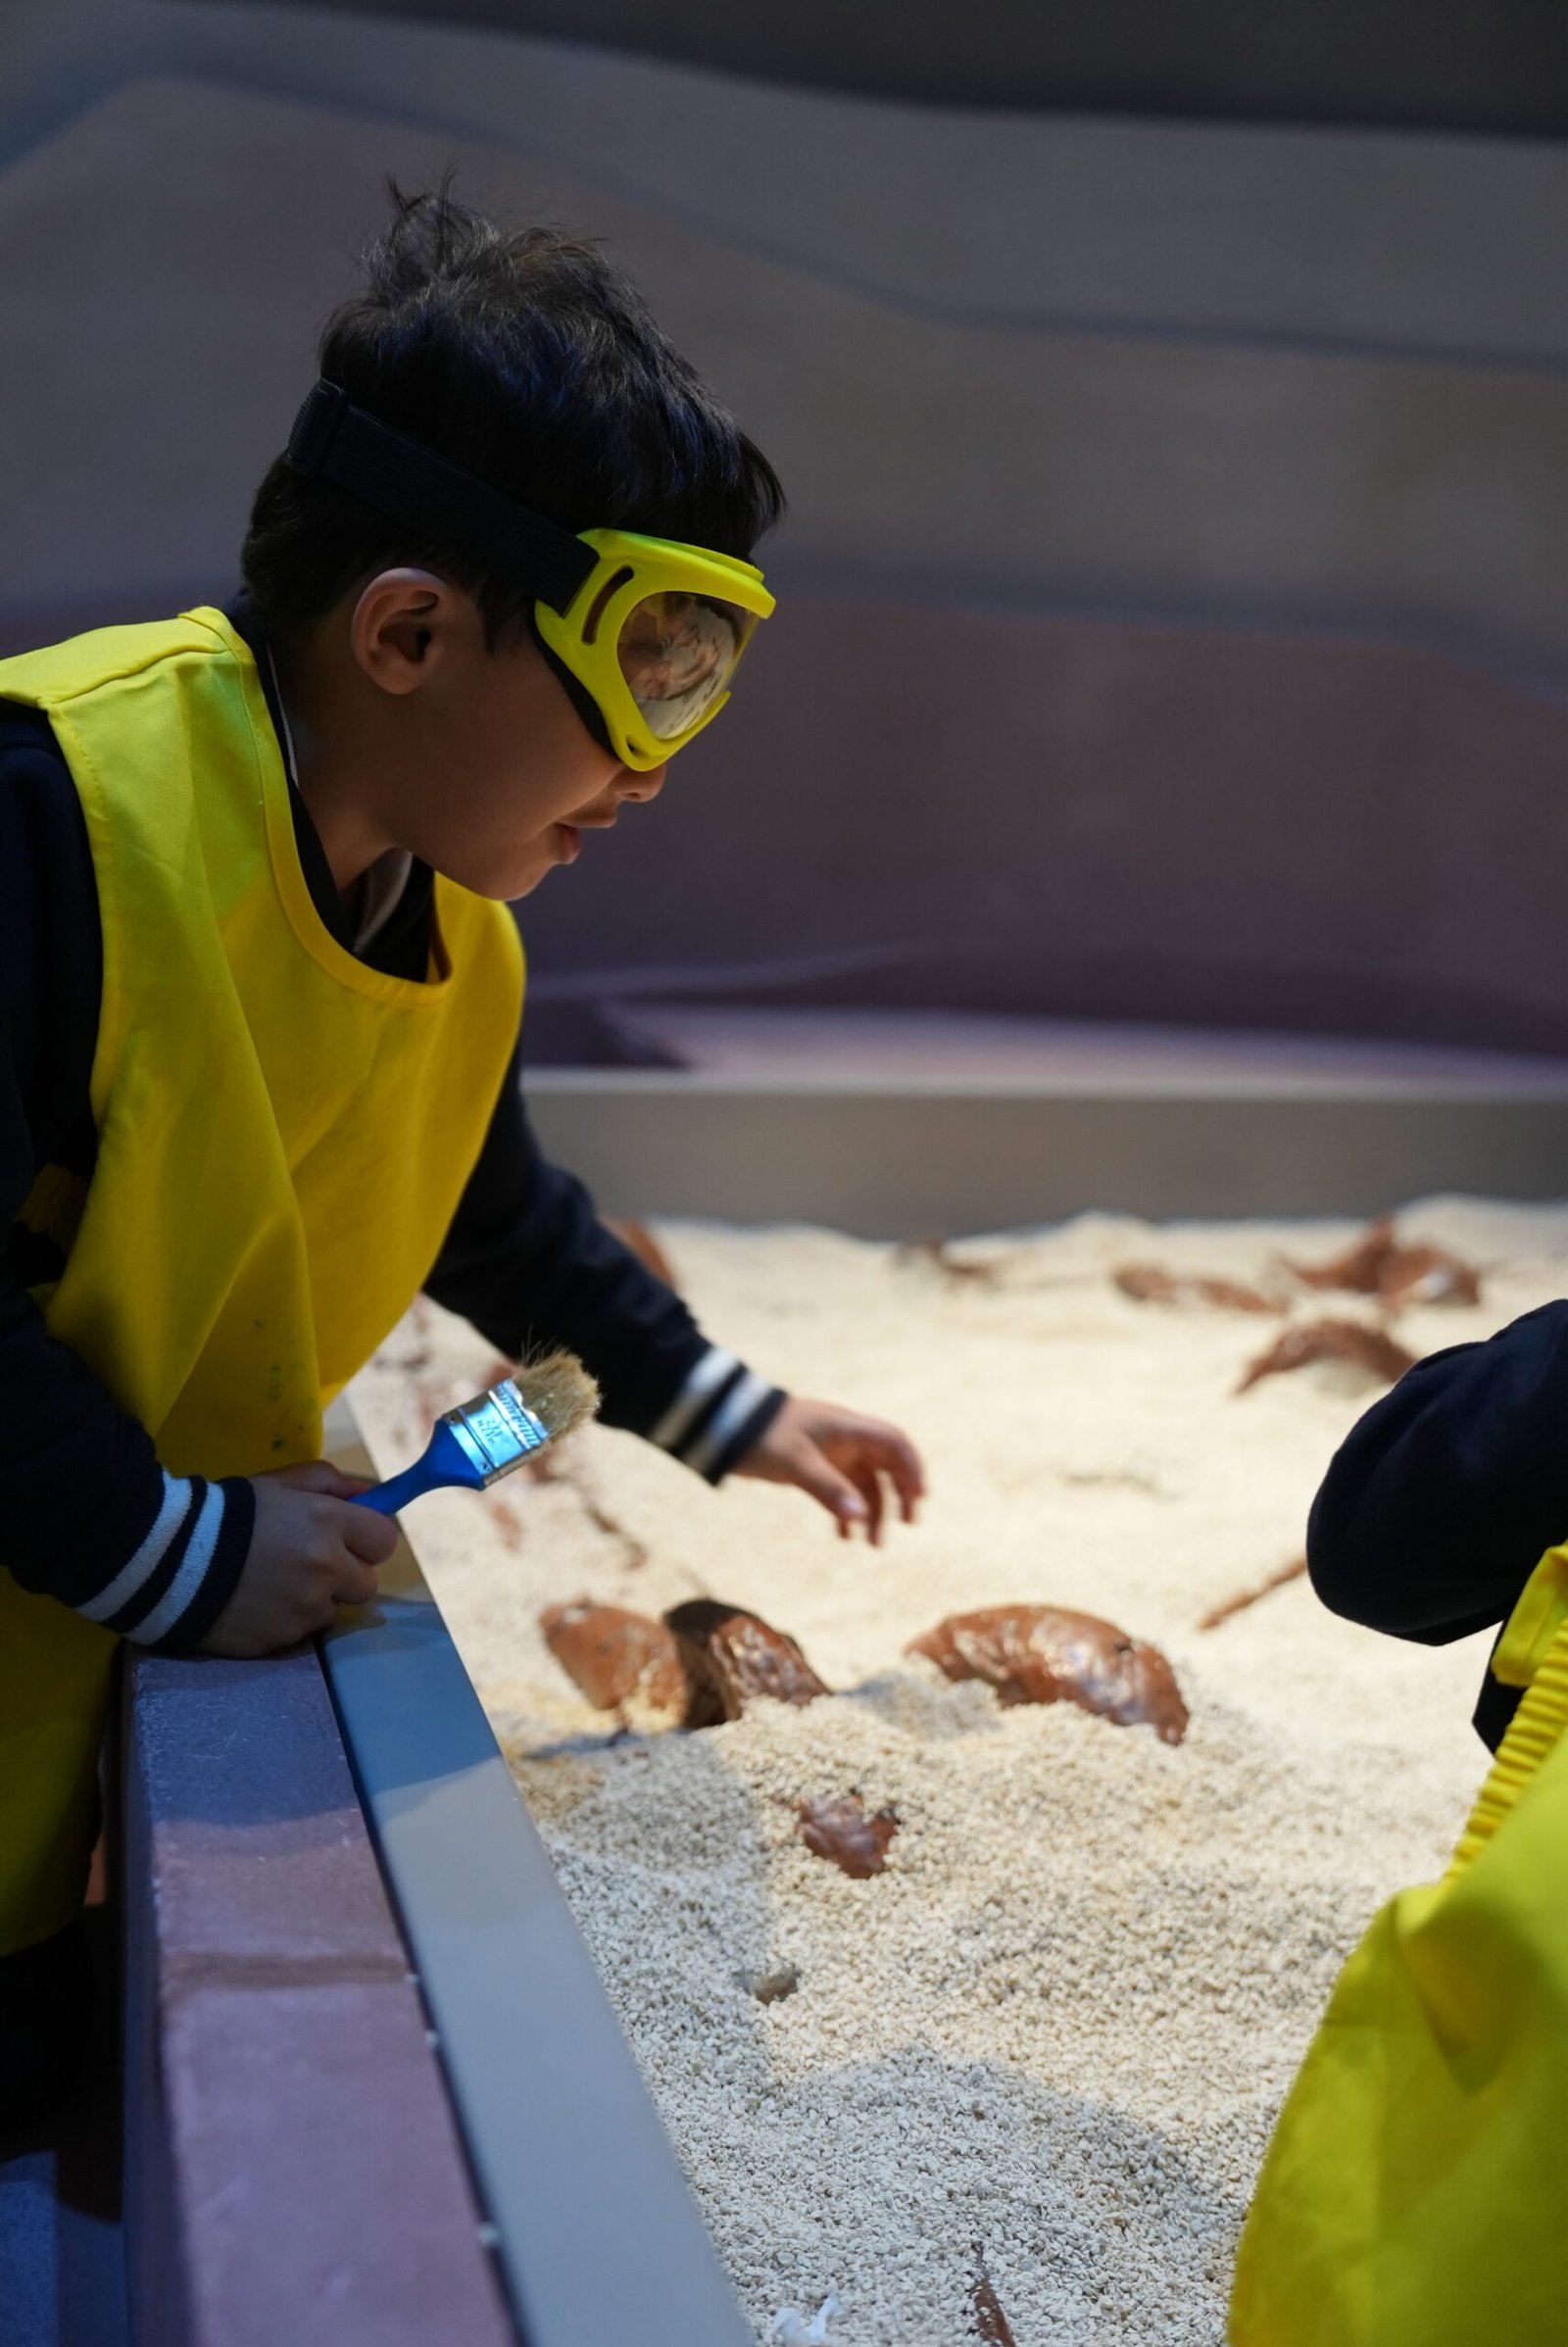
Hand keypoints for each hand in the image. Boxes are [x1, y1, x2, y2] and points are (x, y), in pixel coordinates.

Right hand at [198, 1460, 398, 1657]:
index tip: (348, 1539)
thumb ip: (329, 1482)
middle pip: (367, 1584)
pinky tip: (256, 1605)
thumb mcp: (277, 1483)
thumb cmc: (226, 1513)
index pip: (385, 1540)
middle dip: (346, 1575)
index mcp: (328, 1523)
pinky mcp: (282, 1639)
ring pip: (333, 1611)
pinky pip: (300, 1632)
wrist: (167, 1559)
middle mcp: (325, 1569)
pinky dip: (286, 1621)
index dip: (367, 1540)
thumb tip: (371, 1495)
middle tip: (309, 1565)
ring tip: (273, 1585)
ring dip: (315, 1600)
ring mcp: (305, 1609)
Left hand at [730, 1396, 925, 1542]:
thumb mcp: (796, 1463)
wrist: (726, 1426)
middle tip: (905, 1523)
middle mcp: (845, 1439)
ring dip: (871, 1510)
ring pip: (863, 1483)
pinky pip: (841, 1490)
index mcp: (848, 1428)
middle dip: (898, 1493)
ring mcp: (831, 1453)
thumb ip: (828, 1489)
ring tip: (871, 1544)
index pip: (894, 1442)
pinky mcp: (814, 1466)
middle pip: (886, 1464)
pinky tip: (843, 1535)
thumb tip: (862, 1518)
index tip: (919, 1498)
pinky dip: (846, 1511)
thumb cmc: (764, 1436)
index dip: (912, 1467)